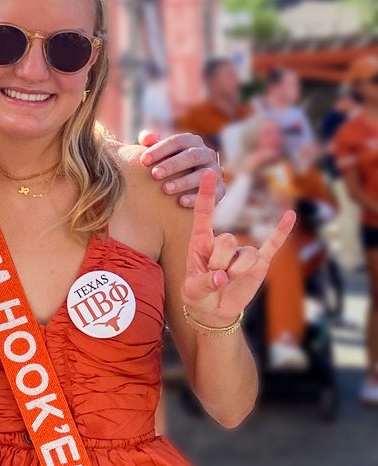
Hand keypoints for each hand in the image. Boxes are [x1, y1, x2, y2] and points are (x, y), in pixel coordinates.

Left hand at [138, 130, 224, 206]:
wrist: (188, 186)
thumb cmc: (167, 164)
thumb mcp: (159, 151)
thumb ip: (150, 141)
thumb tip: (146, 139)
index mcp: (191, 141)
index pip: (177, 141)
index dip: (160, 150)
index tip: (143, 161)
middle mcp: (206, 154)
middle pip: (191, 156)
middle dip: (172, 165)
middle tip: (154, 174)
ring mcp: (215, 171)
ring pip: (202, 174)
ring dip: (184, 182)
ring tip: (165, 189)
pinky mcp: (220, 189)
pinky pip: (211, 193)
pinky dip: (196, 197)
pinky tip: (180, 201)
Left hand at [179, 171, 295, 326]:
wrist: (214, 311)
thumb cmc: (198, 295)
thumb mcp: (193, 291)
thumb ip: (204, 283)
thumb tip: (222, 278)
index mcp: (200, 241)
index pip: (204, 214)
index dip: (207, 194)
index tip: (209, 172)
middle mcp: (223, 242)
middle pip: (227, 240)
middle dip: (219, 263)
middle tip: (213, 277)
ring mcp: (242, 251)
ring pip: (245, 255)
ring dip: (236, 272)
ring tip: (227, 282)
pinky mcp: (259, 263)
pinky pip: (273, 245)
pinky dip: (282, 231)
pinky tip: (290, 215)